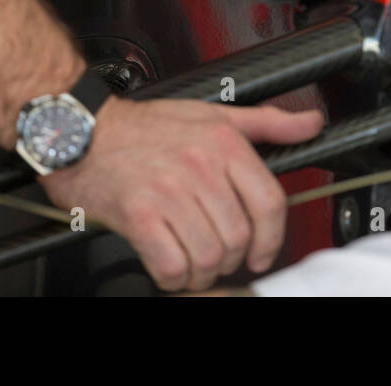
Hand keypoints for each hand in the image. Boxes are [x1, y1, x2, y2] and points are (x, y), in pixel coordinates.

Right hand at [39, 97, 323, 290]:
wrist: (81, 129)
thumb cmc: (143, 126)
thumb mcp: (212, 114)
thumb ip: (266, 122)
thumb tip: (309, 124)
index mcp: (223, 143)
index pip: (270, 203)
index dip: (272, 238)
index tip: (262, 252)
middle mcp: (200, 167)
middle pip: (239, 237)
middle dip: (231, 258)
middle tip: (216, 257)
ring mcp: (169, 192)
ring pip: (209, 256)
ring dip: (201, 272)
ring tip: (190, 262)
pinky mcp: (138, 215)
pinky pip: (171, 265)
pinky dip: (173, 276)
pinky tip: (168, 265)